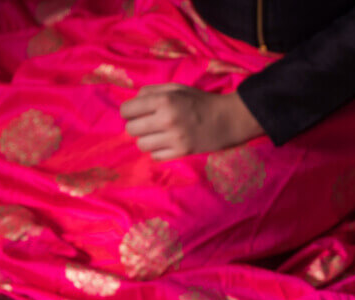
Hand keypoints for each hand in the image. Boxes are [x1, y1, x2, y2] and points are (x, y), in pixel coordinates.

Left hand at [120, 84, 263, 159]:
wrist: (228, 119)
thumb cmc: (199, 101)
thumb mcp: (175, 88)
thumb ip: (150, 92)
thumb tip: (132, 103)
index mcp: (163, 100)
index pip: (126, 110)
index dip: (130, 111)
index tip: (139, 112)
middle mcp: (166, 119)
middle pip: (131, 129)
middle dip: (137, 126)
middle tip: (149, 124)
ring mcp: (174, 137)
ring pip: (141, 145)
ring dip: (147, 140)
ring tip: (158, 135)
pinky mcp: (182, 152)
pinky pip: (155, 156)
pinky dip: (158, 151)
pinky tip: (167, 144)